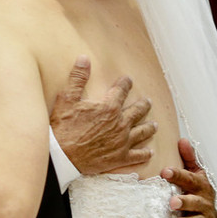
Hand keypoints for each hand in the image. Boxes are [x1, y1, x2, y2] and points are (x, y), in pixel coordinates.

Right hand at [50, 56, 155, 174]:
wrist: (62, 157)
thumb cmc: (63, 128)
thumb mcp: (67, 99)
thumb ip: (77, 78)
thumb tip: (84, 59)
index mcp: (109, 107)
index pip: (122, 90)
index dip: (125, 83)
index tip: (128, 80)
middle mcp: (120, 123)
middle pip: (138, 110)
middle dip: (144, 105)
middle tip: (147, 102)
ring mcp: (122, 142)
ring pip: (142, 132)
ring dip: (149, 127)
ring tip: (154, 125)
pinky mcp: (120, 158)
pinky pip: (138, 155)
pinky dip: (145, 153)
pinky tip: (150, 152)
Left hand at [162, 138, 216, 217]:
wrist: (214, 210)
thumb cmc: (198, 188)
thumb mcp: (196, 171)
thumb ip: (189, 157)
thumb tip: (182, 139)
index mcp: (201, 184)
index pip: (189, 178)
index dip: (178, 175)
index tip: (164, 171)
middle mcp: (205, 201)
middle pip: (194, 201)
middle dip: (184, 202)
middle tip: (171, 202)